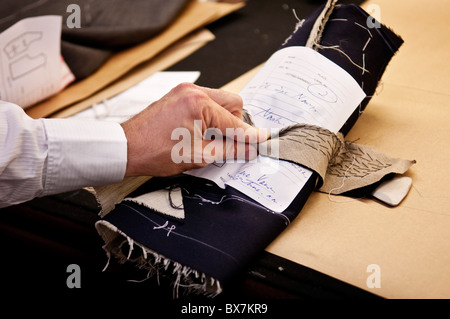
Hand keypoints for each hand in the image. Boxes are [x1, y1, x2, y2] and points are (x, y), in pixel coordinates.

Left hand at [121, 83, 267, 176]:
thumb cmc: (155, 152)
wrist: (126, 148)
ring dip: (222, 119)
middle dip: (235, 123)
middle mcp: (193, 91)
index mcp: (199, 103)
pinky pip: (205, 102)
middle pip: (232, 102)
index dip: (248, 135)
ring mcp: (184, 91)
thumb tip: (250, 147)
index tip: (262, 141)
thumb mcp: (198, 155)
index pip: (234, 121)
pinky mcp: (178, 95)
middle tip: (230, 142)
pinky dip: (209, 116)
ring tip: (211, 139)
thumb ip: (230, 149)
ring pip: (219, 101)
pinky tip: (201, 131)